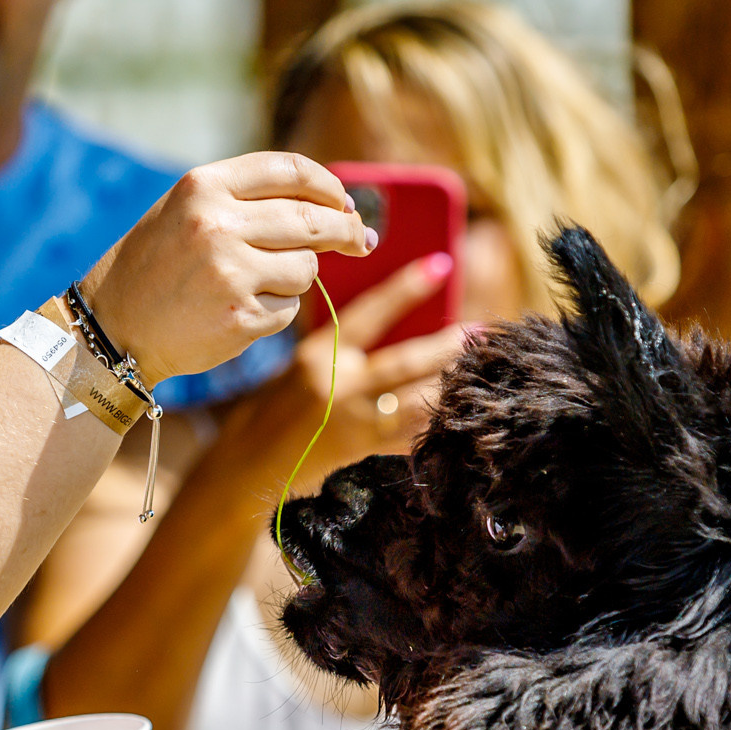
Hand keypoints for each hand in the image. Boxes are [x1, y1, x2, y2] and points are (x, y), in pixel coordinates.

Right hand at [83, 153, 372, 387]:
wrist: (113, 328)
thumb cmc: (156, 265)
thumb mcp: (186, 211)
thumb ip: (248, 200)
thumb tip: (338, 207)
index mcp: (202, 186)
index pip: (289, 170)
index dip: (328, 185)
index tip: (345, 202)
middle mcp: (216, 224)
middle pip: (311, 219)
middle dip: (345, 230)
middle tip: (360, 240)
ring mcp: (229, 272)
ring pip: (306, 268)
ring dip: (297, 276)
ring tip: (257, 284)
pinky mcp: (239, 317)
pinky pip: (288, 308)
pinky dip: (276, 310)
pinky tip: (241, 311)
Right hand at [251, 252, 463, 491]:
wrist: (245, 465)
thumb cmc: (275, 407)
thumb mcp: (300, 364)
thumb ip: (340, 343)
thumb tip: (396, 317)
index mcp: (318, 354)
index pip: (369, 312)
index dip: (407, 287)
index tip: (443, 264)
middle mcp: (337, 386)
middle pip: (405, 361)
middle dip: (448, 346)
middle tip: (483, 330)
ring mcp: (352, 422)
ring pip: (416, 401)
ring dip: (454, 385)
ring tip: (485, 372)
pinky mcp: (362, 451)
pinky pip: (409, 436)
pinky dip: (437, 425)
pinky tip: (465, 417)